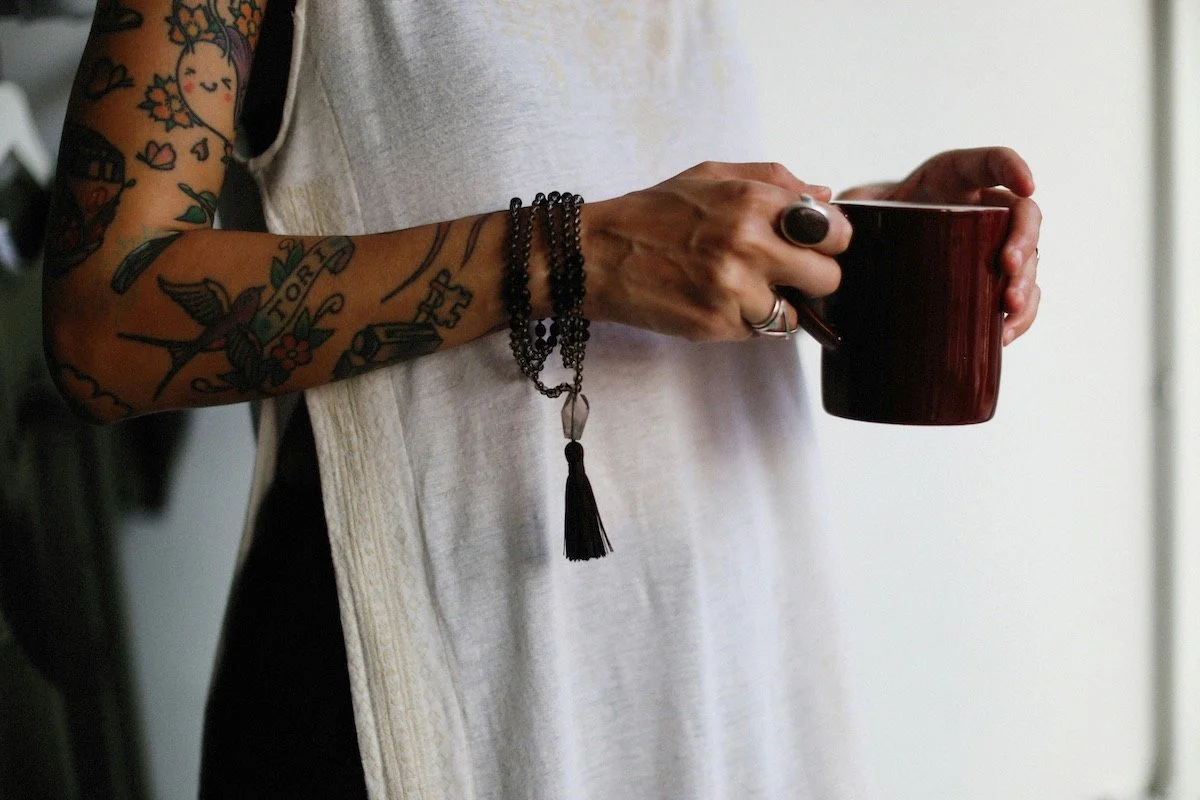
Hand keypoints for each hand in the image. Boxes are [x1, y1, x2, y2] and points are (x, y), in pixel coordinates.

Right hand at [581, 161, 850, 340]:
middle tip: (787, 273)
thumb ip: (774, 179)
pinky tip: (718, 300)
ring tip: (744, 288)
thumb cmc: (651, 214)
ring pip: (795, 314)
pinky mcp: (716, 325)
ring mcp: (733, 290)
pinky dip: (746, 321)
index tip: (816, 245)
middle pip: (828, 278)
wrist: (596, 256)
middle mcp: (747, 244)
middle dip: (813, 277)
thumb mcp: (711, 175)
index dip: (830, 241)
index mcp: (753, 201)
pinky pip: (759, 332)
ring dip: (777, 304)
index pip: (835, 232)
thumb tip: (824, 195)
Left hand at [840, 147, 1041, 344]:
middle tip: (1008, 268)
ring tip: (1008, 308)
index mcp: (953, 177)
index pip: (992, 162)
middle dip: (1023, 240)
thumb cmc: (869, 221)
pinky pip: (1019, 297)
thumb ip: (848, 209)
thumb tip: (835, 230)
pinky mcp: (990, 281)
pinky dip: (1019, 317)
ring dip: (1027, 284)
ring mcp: (991, 244)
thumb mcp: (858, 208)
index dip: (1014, 167)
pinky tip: (1004, 334)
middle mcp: (981, 206)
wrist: (871, 249)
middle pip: (1022, 215)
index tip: (1027, 184)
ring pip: (1028, 258)